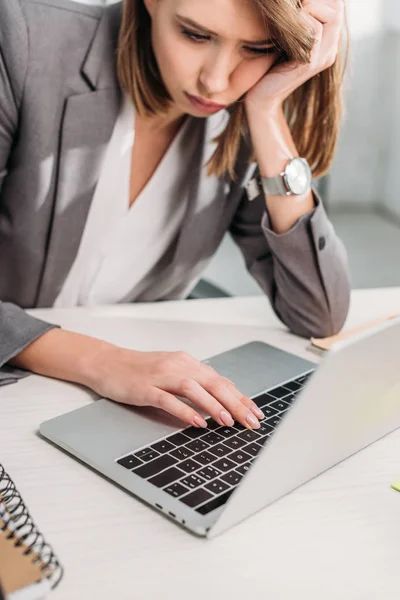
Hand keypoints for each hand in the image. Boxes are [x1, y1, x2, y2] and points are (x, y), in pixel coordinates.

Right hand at [86, 346, 263, 429]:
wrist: (107, 363)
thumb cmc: (141, 371)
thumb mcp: (172, 372)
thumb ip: (196, 383)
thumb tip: (224, 399)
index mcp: (187, 363)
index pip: (221, 381)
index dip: (241, 397)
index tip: (257, 412)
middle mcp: (178, 366)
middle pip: (213, 383)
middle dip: (236, 404)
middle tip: (251, 421)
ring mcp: (161, 376)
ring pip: (194, 389)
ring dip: (214, 406)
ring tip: (229, 422)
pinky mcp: (145, 388)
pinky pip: (168, 399)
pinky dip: (184, 410)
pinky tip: (197, 422)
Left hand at [244, 0, 344, 113]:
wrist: (261, 98)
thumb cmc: (268, 66)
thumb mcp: (286, 39)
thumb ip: (298, 22)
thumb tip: (300, 2)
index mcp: (327, 44)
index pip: (336, 7)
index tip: (299, 3)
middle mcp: (330, 50)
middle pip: (337, 10)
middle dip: (316, 1)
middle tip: (295, 6)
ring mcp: (323, 58)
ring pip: (331, 16)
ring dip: (308, 8)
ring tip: (289, 17)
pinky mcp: (310, 63)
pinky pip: (314, 30)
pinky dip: (300, 21)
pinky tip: (283, 31)